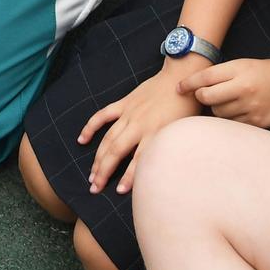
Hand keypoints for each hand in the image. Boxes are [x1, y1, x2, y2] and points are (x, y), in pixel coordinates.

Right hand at [80, 64, 205, 195]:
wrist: (182, 77)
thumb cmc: (187, 108)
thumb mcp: (183, 132)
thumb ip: (169, 149)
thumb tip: (158, 170)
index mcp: (157, 133)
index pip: (139, 160)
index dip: (129, 177)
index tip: (120, 192)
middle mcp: (140, 125)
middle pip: (117, 151)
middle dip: (104, 171)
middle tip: (95, 189)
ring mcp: (130, 113)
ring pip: (108, 138)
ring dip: (98, 158)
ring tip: (91, 176)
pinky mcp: (125, 103)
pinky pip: (104, 115)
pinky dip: (91, 127)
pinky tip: (82, 140)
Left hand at [179, 57, 269, 127]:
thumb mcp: (252, 64)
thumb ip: (229, 73)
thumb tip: (203, 83)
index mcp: (241, 68)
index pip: (205, 77)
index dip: (188, 83)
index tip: (179, 88)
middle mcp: (244, 87)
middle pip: (207, 97)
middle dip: (201, 97)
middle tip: (204, 96)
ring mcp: (251, 107)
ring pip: (218, 113)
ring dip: (217, 110)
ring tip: (229, 103)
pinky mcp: (258, 123)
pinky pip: (233, 124)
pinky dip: (231, 120)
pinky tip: (239, 113)